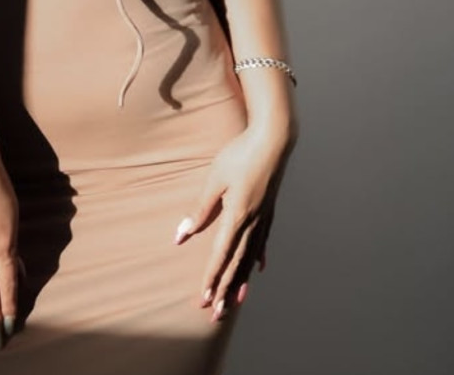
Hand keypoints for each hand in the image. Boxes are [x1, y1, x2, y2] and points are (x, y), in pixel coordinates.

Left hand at [173, 125, 294, 320]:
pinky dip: (258, 258)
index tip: (203, 298)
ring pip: (250, 257)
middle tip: (215, 314)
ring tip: (235, 301)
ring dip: (240, 280)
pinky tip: (258, 269)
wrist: (273, 139)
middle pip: (236, 263)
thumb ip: (200, 208)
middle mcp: (252, 222)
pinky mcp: (268, 210)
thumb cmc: (239, 154)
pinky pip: (262, 241)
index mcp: (237, 216)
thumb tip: (181, 235)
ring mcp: (263, 217)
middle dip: (224, 289)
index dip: (211, 278)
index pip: (221, 255)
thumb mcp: (214, 179)